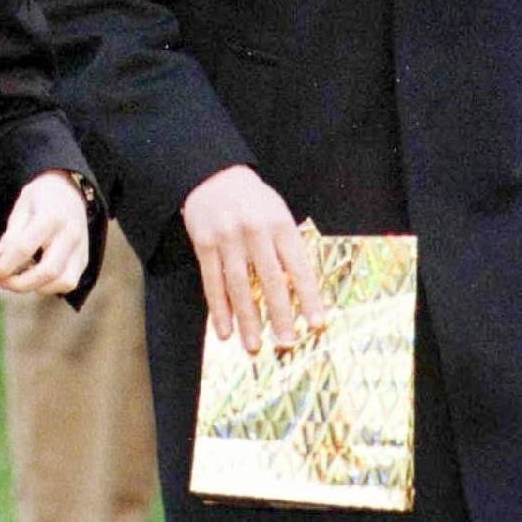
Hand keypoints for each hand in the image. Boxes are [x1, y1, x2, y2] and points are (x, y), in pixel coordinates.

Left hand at [0, 170, 90, 294]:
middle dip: (21, 284)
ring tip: (18, 278)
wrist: (69, 190)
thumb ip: (10, 234)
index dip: (5, 266)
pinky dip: (50, 286)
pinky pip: (69, 283)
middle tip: (2, 282)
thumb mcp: (21, 207)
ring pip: (62, 282)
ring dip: (36, 287)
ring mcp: (80, 248)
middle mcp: (69, 235)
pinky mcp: (84, 259)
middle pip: (47, 271)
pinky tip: (36, 277)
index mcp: (50, 217)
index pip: (24, 249)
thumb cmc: (41, 198)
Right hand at [181, 164, 324, 353]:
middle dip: (280, 315)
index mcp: (279, 223)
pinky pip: (212, 282)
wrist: (211, 174)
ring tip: (254, 348)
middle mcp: (254, 230)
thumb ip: (287, 247)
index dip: (309, 297)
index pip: (298, 266)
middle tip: (287, 343)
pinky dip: (219, 309)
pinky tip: (225, 331)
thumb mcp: (278, 213)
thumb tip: (297, 292)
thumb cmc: (253, 200)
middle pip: (269, 280)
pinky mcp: (203, 243)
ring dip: (247, 320)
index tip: (317, 324)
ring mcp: (226, 237)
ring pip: (238, 286)